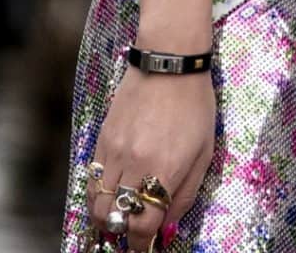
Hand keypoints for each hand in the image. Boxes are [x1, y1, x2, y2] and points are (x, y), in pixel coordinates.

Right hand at [87, 66, 215, 247]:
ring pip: (97, 203)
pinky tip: (110, 194)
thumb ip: (185, 193)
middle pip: (114, 219)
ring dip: (107, 217)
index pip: (142, 226)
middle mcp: (134, 165)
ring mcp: (114, 152)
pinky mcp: (102, 139)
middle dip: (123, 233)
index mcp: (163, 170)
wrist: (169, 61)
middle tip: (133, 232)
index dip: (141, 244)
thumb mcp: (204, 151)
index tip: (145, 246)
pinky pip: (92, 180)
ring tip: (120, 216)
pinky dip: (98, 195)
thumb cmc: (194, 104)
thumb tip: (167, 225)